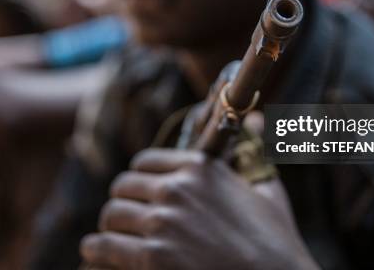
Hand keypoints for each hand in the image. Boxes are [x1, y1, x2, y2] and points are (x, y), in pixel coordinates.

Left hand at [80, 148, 318, 269]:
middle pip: (122, 187)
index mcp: (200, 168)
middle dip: (124, 205)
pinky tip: (100, 257)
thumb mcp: (268, 190)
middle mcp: (177, 189)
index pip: (144, 162)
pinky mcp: (152, 258)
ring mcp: (163, 223)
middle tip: (127, 223)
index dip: (139, 181)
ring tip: (112, 242)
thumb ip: (256, 149)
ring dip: (110, 230)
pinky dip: (96, 252)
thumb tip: (257, 118)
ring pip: (111, 216)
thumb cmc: (276, 243)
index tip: (141, 197)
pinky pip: (102, 246)